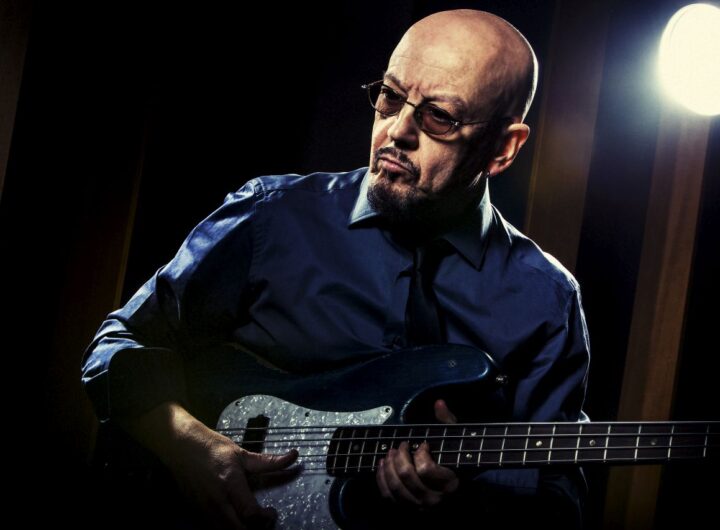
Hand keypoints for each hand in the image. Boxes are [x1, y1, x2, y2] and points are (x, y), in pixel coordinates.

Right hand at [120, 402, 297, 528]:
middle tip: (263, 521)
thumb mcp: (242, 453)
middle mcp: (216, 500)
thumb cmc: (212, 448)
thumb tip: (294, 456)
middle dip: (254, 529)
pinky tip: (234, 519)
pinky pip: (213, 528)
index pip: (250, 513)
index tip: (272, 512)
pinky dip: (227, 528)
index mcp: (230, 483)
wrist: (181, 446)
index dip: (265, 518)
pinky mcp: (196, 513)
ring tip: (250, 520)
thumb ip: (268, 462)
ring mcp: (204, 509)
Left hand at [375, 399, 459, 507]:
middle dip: (400, 456)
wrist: (450, 482)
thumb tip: (438, 403)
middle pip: (407, 476)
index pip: (426, 469)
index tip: (422, 444)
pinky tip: (382, 465)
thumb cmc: (451, 457)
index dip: (420, 453)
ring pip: (396, 487)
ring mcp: (419, 506)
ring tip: (389, 453)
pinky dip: (382, 479)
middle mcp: (434, 499)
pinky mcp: (407, 507)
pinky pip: (388, 496)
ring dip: (389, 467)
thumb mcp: (453, 438)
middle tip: (401, 445)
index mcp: (449, 483)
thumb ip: (446, 420)